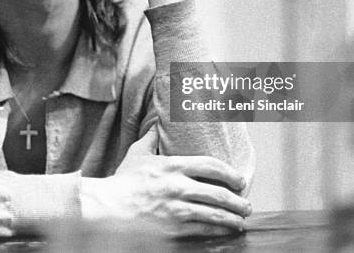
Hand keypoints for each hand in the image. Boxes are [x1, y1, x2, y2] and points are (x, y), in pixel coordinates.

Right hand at [80, 153, 250, 237]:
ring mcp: (177, 209)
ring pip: (215, 213)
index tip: (239, 180)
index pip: (212, 165)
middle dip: (238, 200)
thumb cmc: (123, 182)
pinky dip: (219, 231)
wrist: (108, 208)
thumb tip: (157, 123)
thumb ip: (151, 138)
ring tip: (241, 220)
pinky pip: (203, 230)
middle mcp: (179, 186)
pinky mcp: (174, 229)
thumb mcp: (137, 154)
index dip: (230, 173)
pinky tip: (226, 231)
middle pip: (219, 192)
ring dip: (233, 218)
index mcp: (173, 165)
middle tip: (245, 204)